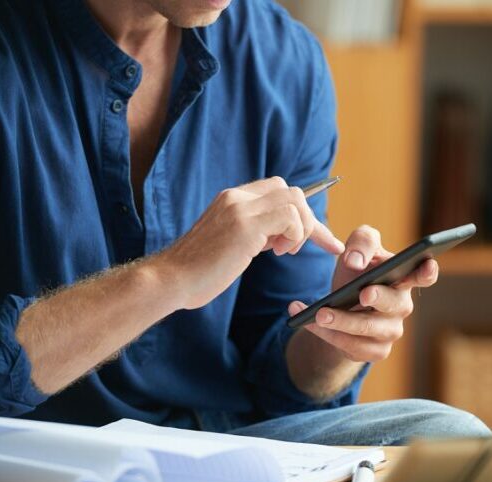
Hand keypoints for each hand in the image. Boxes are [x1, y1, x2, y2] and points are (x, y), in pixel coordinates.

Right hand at [152, 177, 344, 309]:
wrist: (170, 280)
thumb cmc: (199, 271)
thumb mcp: (230, 243)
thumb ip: (253, 232)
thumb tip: (277, 235)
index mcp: (233, 200)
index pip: (279, 191)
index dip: (303, 214)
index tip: (322, 239)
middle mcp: (236, 197)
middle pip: (292, 192)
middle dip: (308, 221)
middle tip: (294, 250)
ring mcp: (240, 208)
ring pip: (295, 199)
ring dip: (300, 229)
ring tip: (282, 251)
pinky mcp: (244, 226)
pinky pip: (289, 217)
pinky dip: (295, 235)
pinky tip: (277, 252)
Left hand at [288, 225, 438, 361]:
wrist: (339, 305)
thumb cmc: (356, 272)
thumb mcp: (357, 249)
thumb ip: (361, 242)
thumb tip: (356, 262)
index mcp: (403, 277)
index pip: (424, 275)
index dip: (428, 271)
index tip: (426, 264)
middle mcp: (402, 306)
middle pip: (393, 303)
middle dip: (378, 298)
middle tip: (362, 294)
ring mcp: (391, 331)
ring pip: (367, 328)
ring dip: (342, 321)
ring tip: (319, 313)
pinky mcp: (375, 351)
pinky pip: (351, 346)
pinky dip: (327, 334)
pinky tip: (308, 322)